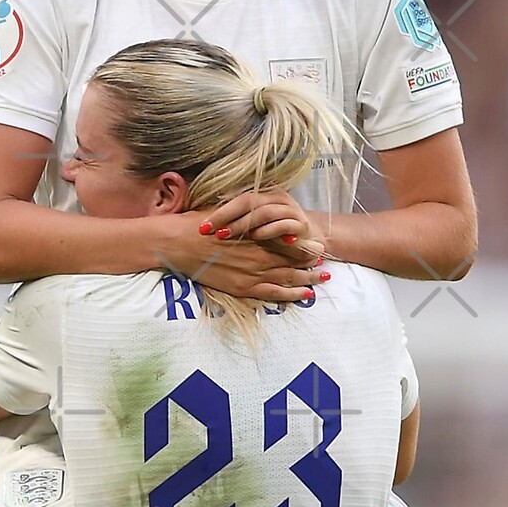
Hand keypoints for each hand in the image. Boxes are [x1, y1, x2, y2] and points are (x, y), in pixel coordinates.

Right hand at [161, 209, 326, 303]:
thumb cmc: (202, 224)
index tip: (317, 246)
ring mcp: (253, 273)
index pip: (291, 242)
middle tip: (327, 264)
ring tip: (323, 278)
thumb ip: (249, 216)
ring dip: (309, 279)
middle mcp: (261, 254)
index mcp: (259, 234)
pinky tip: (305, 295)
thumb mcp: (229, 212)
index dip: (306, 245)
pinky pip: (274, 293)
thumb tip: (261, 211)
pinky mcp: (243, 288)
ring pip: (289, 278)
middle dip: (313, 263)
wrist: (180, 243)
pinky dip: (292, 294)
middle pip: (295, 261)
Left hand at [199, 189, 325, 257]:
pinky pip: (283, 224)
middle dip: (227, 217)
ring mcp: (289, 209)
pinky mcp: (300, 224)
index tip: (202, 227)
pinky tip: (255, 237)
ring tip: (227, 234)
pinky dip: (268, 231)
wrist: (309, 239)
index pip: (237, 198)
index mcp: (263, 193)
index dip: (219, 212)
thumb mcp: (254, 222)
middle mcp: (276, 197)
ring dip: (244, 224)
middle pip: (248, 201)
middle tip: (210, 231)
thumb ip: (237, 219)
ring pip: (264, 212)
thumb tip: (206, 223)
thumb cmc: (275, 231)